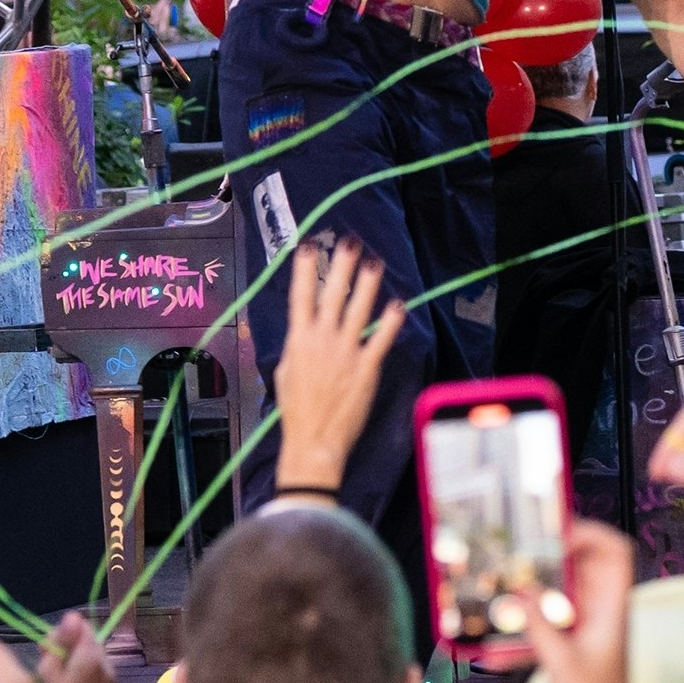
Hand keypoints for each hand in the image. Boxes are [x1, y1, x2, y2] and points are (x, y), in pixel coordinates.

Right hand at [266, 238, 402, 497]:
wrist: (314, 440)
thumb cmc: (296, 409)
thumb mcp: (285, 372)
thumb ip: (294, 346)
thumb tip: (293, 327)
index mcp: (299, 339)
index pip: (301, 296)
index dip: (305, 269)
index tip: (309, 246)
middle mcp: (323, 340)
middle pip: (333, 295)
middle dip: (342, 266)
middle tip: (350, 241)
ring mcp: (346, 352)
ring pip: (359, 310)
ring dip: (368, 283)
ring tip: (375, 262)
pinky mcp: (367, 367)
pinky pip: (381, 338)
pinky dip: (390, 321)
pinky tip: (398, 304)